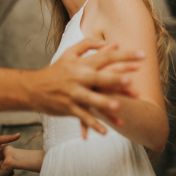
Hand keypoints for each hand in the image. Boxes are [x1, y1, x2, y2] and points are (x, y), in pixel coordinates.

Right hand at [27, 39, 143, 135]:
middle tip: (131, 81)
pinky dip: (93, 125)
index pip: (106, 56)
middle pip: (99, 77)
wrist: (33, 88)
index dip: (124, 55)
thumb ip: (89, 45)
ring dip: (104, 104)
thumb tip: (111, 44)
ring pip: (90, 99)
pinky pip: (83, 117)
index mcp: (81, 63)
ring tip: (118, 107)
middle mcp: (78, 77)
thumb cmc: (56, 70)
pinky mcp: (68, 108)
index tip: (142, 55)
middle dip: (115, 80)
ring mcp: (73, 93)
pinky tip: (105, 132)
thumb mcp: (69, 54)